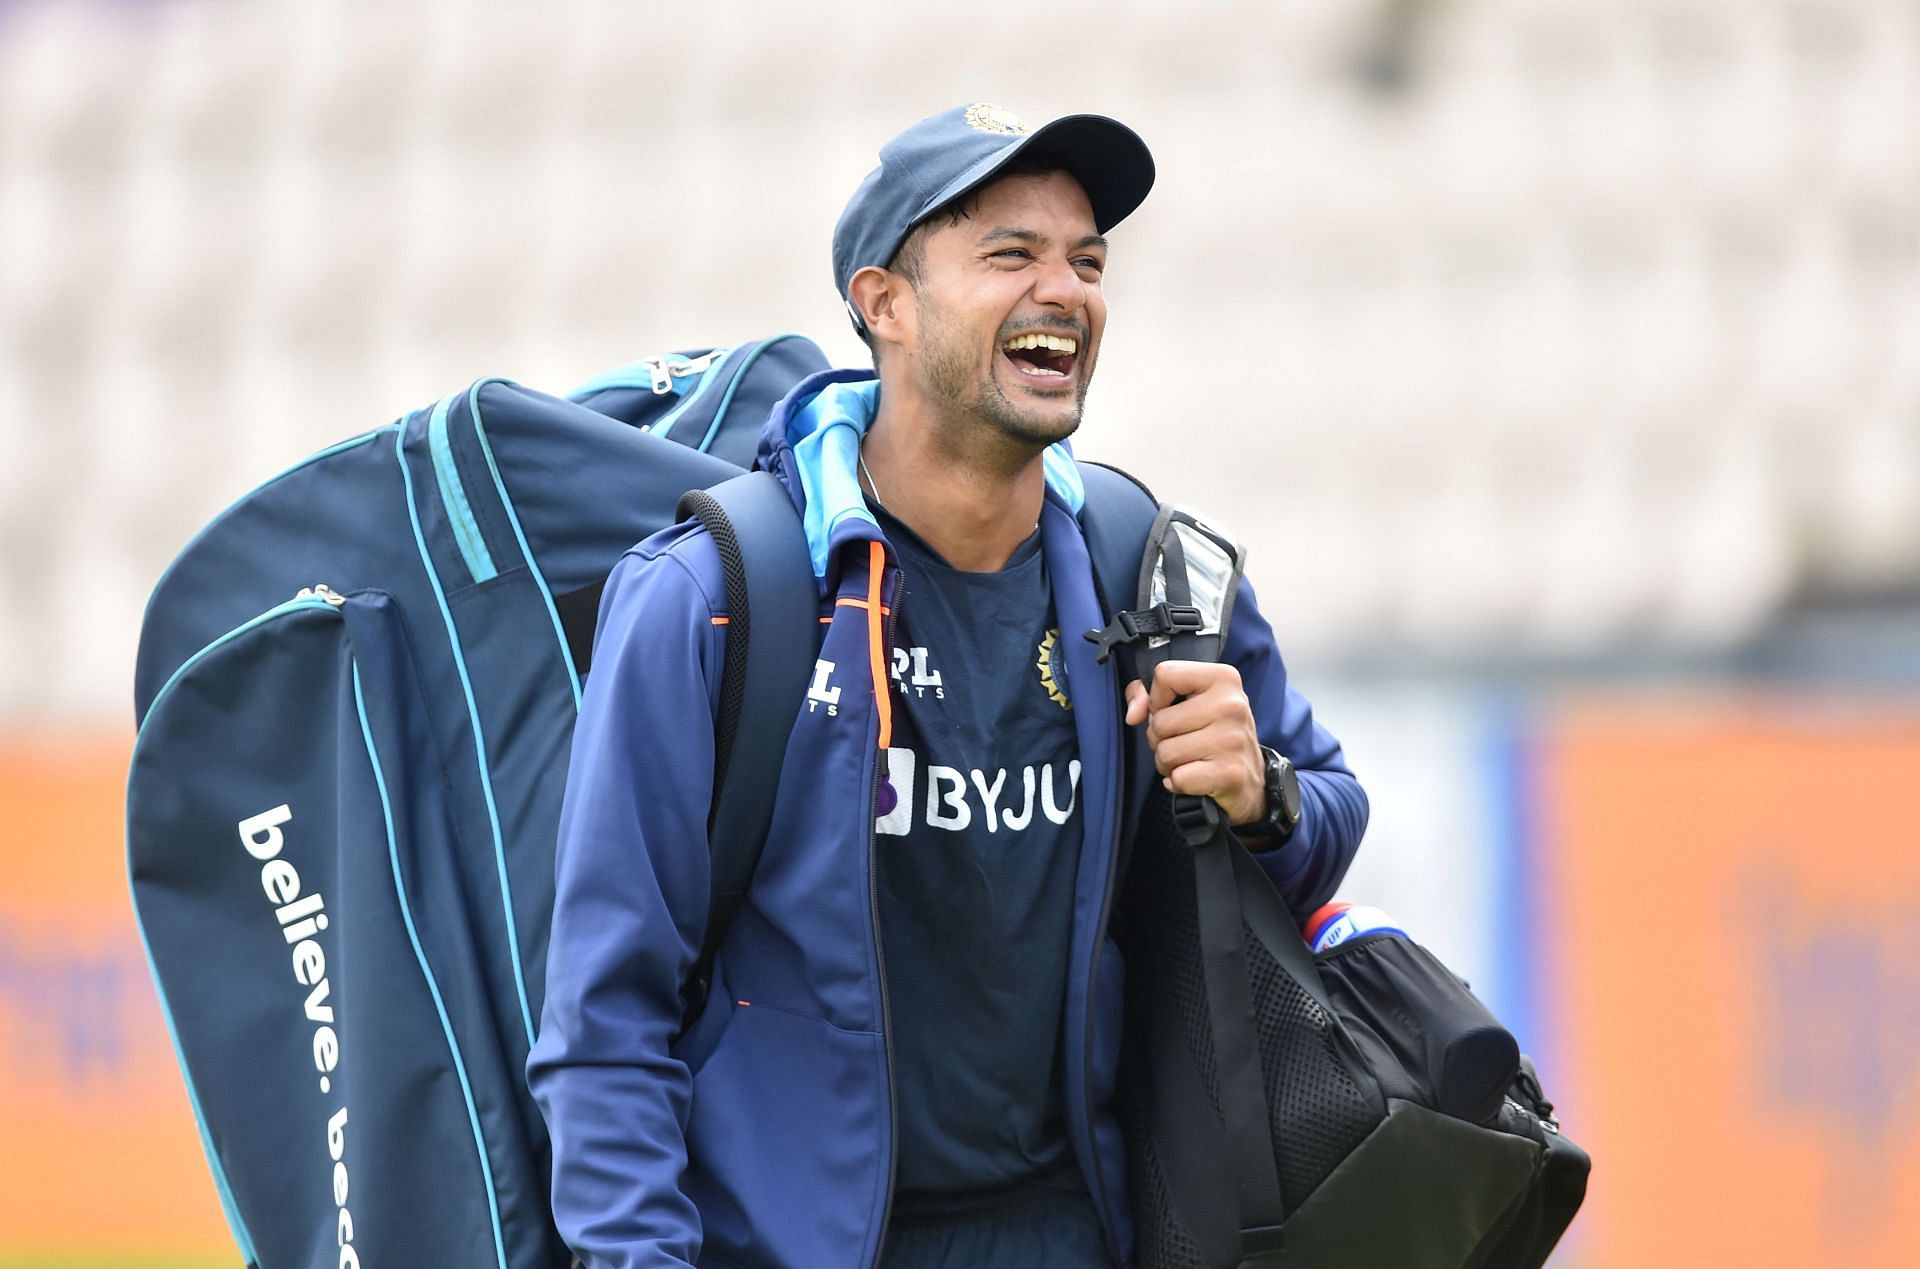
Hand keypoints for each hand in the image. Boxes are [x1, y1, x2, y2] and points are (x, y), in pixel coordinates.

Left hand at [1123, 660, 1266, 825]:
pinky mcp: (1230, 772)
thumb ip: (1149, 696)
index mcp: (1223, 678)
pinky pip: (1178, 778)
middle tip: (1183, 742)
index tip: (1172, 710)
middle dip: (1161, 738)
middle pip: (1160, 721)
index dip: (1157, 699)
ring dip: (1168, 763)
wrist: (1250, 778)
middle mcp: (1232, 705)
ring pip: (1166, 752)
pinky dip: (1178, 782)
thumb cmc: (1214, 735)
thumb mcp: (1188, 703)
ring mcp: (1233, 739)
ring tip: (1189, 760)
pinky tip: (1195, 777)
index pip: (1165, 675)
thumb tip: (1133, 714)